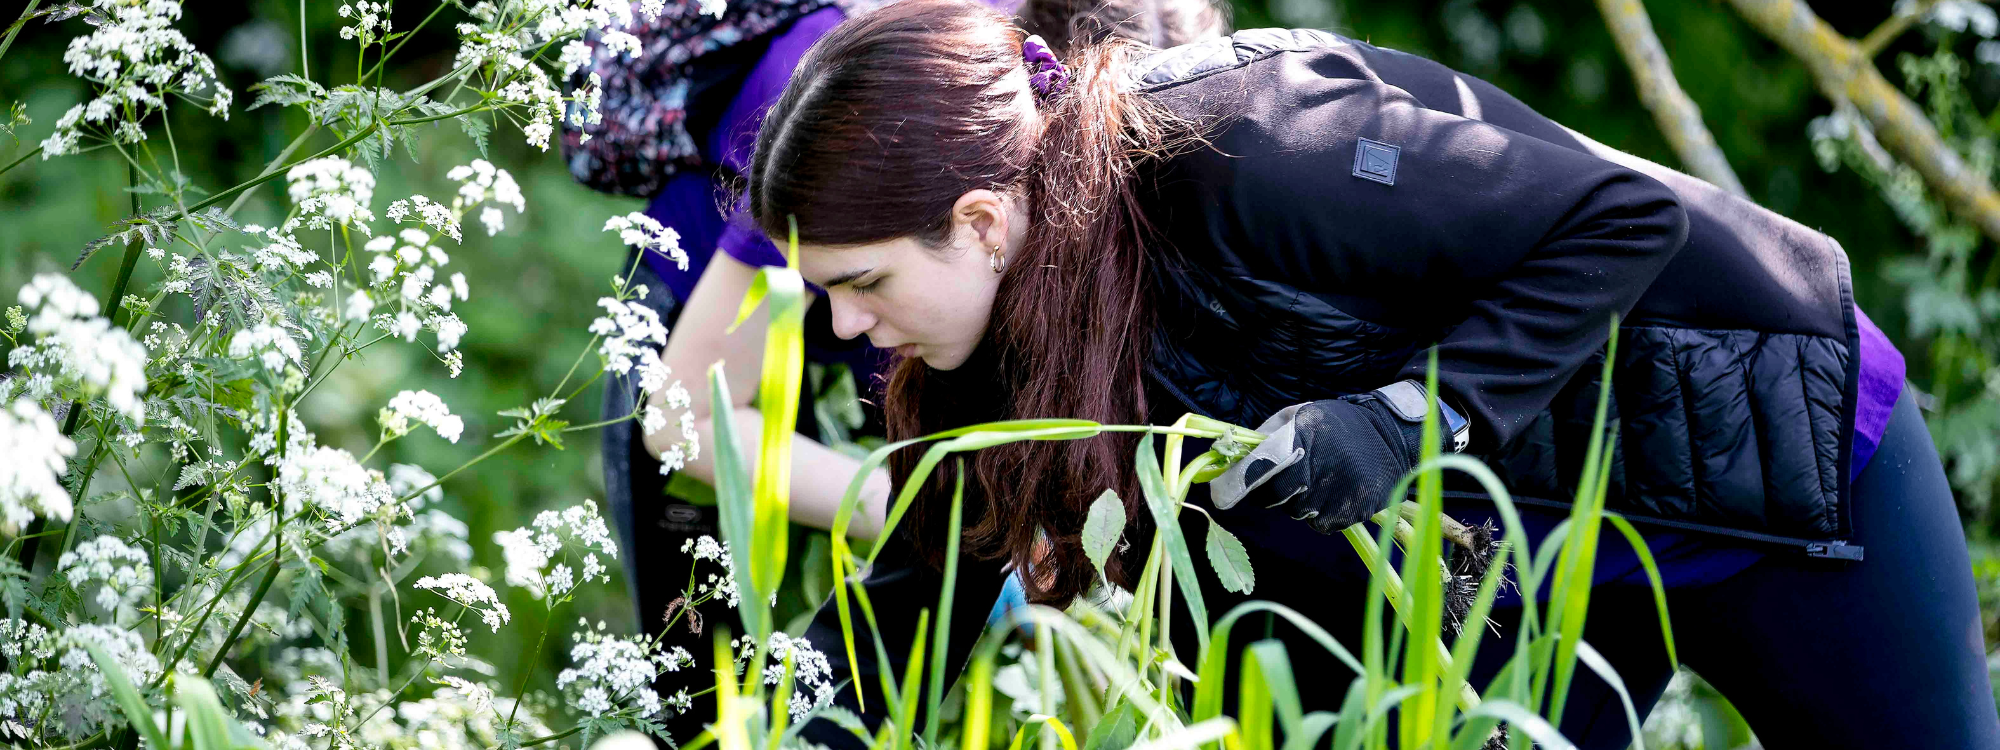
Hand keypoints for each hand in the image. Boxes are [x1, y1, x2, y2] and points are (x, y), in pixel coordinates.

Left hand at [1210, 395, 1431, 533]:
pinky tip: (1335, 489)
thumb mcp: (1297, 415)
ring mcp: (1334, 494)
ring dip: (1298, 500)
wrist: (1391, 436)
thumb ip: (1262, 437)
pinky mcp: (1349, 513)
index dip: (1234, 484)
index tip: (1219, 494)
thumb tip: (1225, 459)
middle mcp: (1316, 466)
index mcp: (1301, 434)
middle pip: (1272, 496)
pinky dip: (1320, 511)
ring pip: (1295, 512)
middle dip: (1269, 491)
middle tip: (1289, 474)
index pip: (1258, 467)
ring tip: (1320, 476)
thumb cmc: (1334, 425)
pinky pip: (1318, 522)